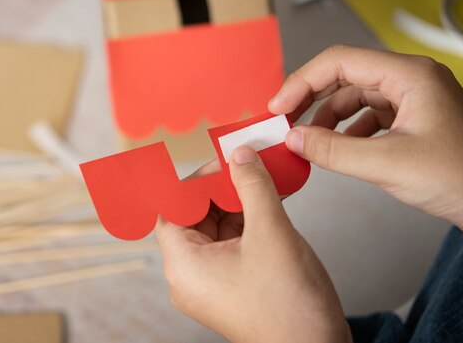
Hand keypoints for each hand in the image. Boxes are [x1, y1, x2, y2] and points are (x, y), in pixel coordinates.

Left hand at [156, 147, 350, 342]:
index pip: (173, 208)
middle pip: (195, 216)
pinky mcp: (231, 285)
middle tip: (249, 166)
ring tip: (264, 180)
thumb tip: (241, 155)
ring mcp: (210, 283)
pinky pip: (231, 244)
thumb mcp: (271, 233)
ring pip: (216, 228)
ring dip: (239, 203)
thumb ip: (253, 187)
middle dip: (222, 188)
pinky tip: (270, 202)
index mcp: (184, 265)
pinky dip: (248, 222)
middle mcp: (189, 276)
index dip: (196, 181)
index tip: (223, 164)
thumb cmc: (289, 307)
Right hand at [269, 45, 462, 237]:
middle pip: (345, 75)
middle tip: (284, 119)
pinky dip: (347, 130)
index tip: (279, 107)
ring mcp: (413, 99)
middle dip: (311, 97)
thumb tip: (294, 137)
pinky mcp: (413, 120)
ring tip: (308, 139)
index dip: (302, 81)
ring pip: (355, 97)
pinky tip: (338, 148)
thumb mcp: (388, 164)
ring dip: (327, 117)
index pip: (340, 61)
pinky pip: (369, 116)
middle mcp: (410, 80)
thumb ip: (334, 150)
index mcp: (409, 75)